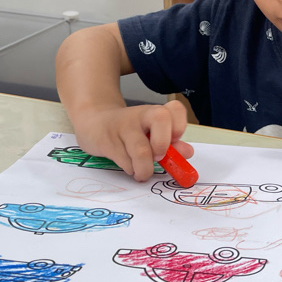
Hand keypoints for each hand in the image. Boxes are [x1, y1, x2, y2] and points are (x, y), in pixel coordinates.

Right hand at [72, 101, 193, 181]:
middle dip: (163, 143)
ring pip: (141, 150)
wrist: (93, 123)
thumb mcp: (150, 133)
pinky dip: (131, 170)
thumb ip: (170, 143)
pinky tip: (130, 167)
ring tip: (143, 172)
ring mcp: (122, 127)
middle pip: (160, 118)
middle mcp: (140, 115)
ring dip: (146, 168)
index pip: (175, 109)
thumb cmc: (128, 131)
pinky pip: (125, 162)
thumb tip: (187, 152)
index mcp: (154, 112)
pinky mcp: (107, 141)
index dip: (179, 127)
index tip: (174, 141)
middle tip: (159, 156)